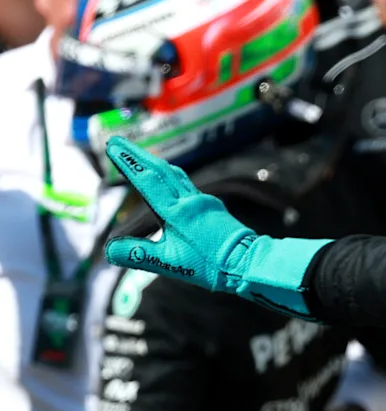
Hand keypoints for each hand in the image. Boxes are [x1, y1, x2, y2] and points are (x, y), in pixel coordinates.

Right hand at [101, 136, 328, 318]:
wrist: (248, 263)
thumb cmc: (211, 265)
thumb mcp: (170, 263)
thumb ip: (139, 255)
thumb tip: (109, 250)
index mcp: (176, 212)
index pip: (147, 181)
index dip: (128, 163)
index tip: (112, 146)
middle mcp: (189, 201)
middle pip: (159, 171)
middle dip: (136, 155)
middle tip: (118, 141)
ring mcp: (203, 202)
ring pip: (175, 176)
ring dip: (154, 163)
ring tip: (139, 155)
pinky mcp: (212, 207)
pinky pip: (187, 185)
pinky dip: (171, 176)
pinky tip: (171, 178)